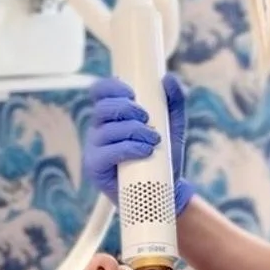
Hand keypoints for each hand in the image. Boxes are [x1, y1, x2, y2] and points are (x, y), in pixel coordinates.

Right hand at [83, 74, 194, 213]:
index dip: (112, 86)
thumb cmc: (164, 156)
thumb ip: (174, 101)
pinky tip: (145, 151)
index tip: (133, 93)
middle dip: (128, 110)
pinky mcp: (95, 168)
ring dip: (135, 132)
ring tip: (154, 142)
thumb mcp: (173, 125)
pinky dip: (129, 149)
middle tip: (148, 120)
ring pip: (107, 130)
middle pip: (103, 107)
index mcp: (112, 115)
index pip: (100, 91)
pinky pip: (107, 152)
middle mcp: (99, 129)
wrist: (167, 190)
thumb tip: (169, 78)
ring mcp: (95, 148)